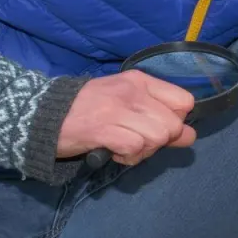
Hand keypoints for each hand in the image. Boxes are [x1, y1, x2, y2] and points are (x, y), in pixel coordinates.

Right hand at [57, 71, 197, 165]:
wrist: (46, 114)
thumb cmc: (91, 109)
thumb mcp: (128, 103)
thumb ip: (160, 117)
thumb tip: (190, 136)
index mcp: (141, 81)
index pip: (184, 101)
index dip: (177, 122)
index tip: (157, 128)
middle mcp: (133, 91)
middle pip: (173, 125)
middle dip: (159, 142)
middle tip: (136, 141)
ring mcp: (117, 109)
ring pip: (157, 137)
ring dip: (142, 151)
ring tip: (123, 145)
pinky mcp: (102, 128)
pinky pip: (134, 147)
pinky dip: (127, 156)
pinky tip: (113, 150)